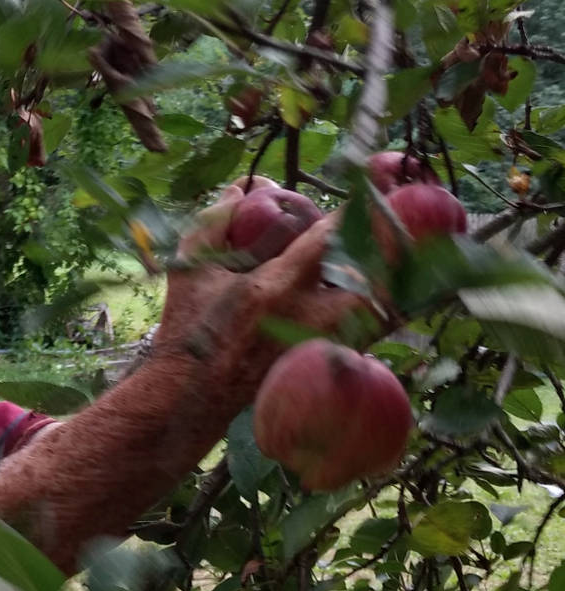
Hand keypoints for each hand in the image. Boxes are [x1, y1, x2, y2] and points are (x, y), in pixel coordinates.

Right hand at [156, 184, 395, 400]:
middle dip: (395, 251)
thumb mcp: (189, 270)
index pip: (328, 239)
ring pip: (380, 312)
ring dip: (396, 282)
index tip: (376, 188)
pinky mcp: (320, 363)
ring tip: (413, 255)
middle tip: (409, 227)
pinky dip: (382, 312)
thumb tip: (240, 190)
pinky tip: (392, 294)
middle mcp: (305, 318)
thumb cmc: (187, 328)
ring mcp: (319, 345)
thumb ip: (214, 223)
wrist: (190, 393)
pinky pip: (368, 334)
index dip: (358, 210)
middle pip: (374, 280)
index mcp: (272, 287)